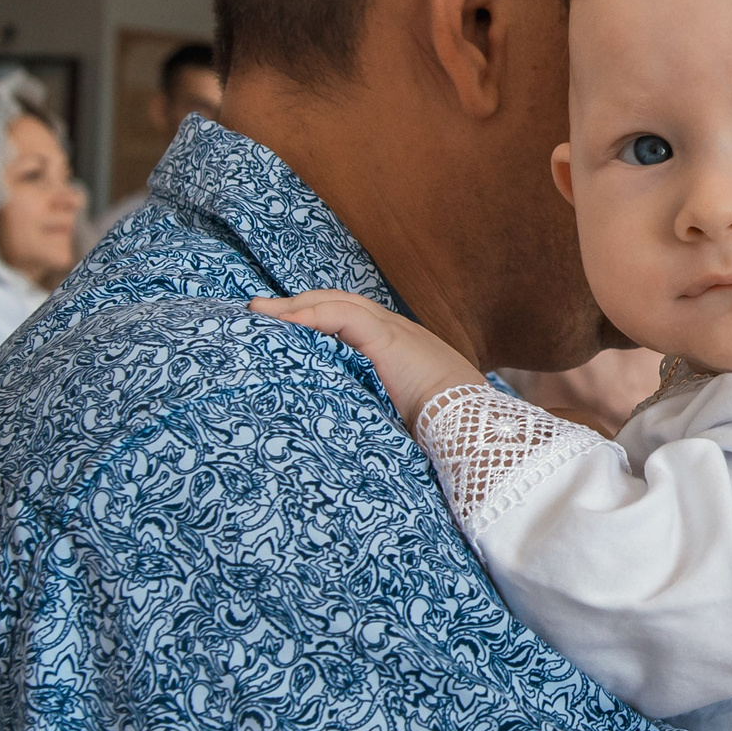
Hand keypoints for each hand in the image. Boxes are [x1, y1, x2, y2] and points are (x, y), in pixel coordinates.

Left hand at [251, 289, 485, 424]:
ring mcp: (393, 330)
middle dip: (299, 304)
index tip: (286, 327)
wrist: (470, 424)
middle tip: (261, 310)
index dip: (318, 318)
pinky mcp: (387, 337)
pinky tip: (284, 320)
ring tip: (262, 311)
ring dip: (296, 305)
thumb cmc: (442, 429)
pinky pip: (341, 315)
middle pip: (339, 302)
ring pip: (337, 302)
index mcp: (399, 347)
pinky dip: (311, 315)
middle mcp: (396, 330)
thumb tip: (344, 427)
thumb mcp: (401, 412)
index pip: (351, 319)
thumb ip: (376, 404)